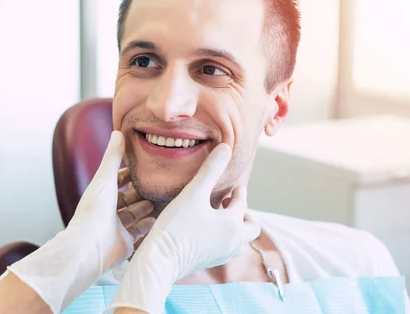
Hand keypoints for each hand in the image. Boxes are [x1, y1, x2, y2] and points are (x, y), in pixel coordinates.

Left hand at [8, 131, 154, 312]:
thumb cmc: (94, 211)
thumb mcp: (105, 178)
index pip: (116, 180)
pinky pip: (139, 233)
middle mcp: (108, 212)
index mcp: (100, 195)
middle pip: (128, 198)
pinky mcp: (125, 244)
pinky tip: (158, 218)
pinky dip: (148, 225)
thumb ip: (113, 156)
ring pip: (135, 215)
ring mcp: (116, 229)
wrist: (89, 247)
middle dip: (142, 190)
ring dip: (146, 207)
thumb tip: (118, 132)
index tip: (145, 164)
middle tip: (160, 181)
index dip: (129, 172)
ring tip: (162, 197)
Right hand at [108, 143, 260, 312]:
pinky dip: (222, 237)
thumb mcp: (193, 193)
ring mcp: (219, 255)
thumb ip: (210, 169)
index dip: (241, 193)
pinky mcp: (206, 262)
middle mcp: (230, 243)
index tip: (238, 186)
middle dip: (244, 214)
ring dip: (234, 227)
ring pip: (238, 242)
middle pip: (250, 230)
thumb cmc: (176, 227)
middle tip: (232, 202)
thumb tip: (226, 147)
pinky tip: (205, 230)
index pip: (243, 206)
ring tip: (221, 216)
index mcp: (232, 225)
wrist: (159, 261)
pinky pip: (223, 249)